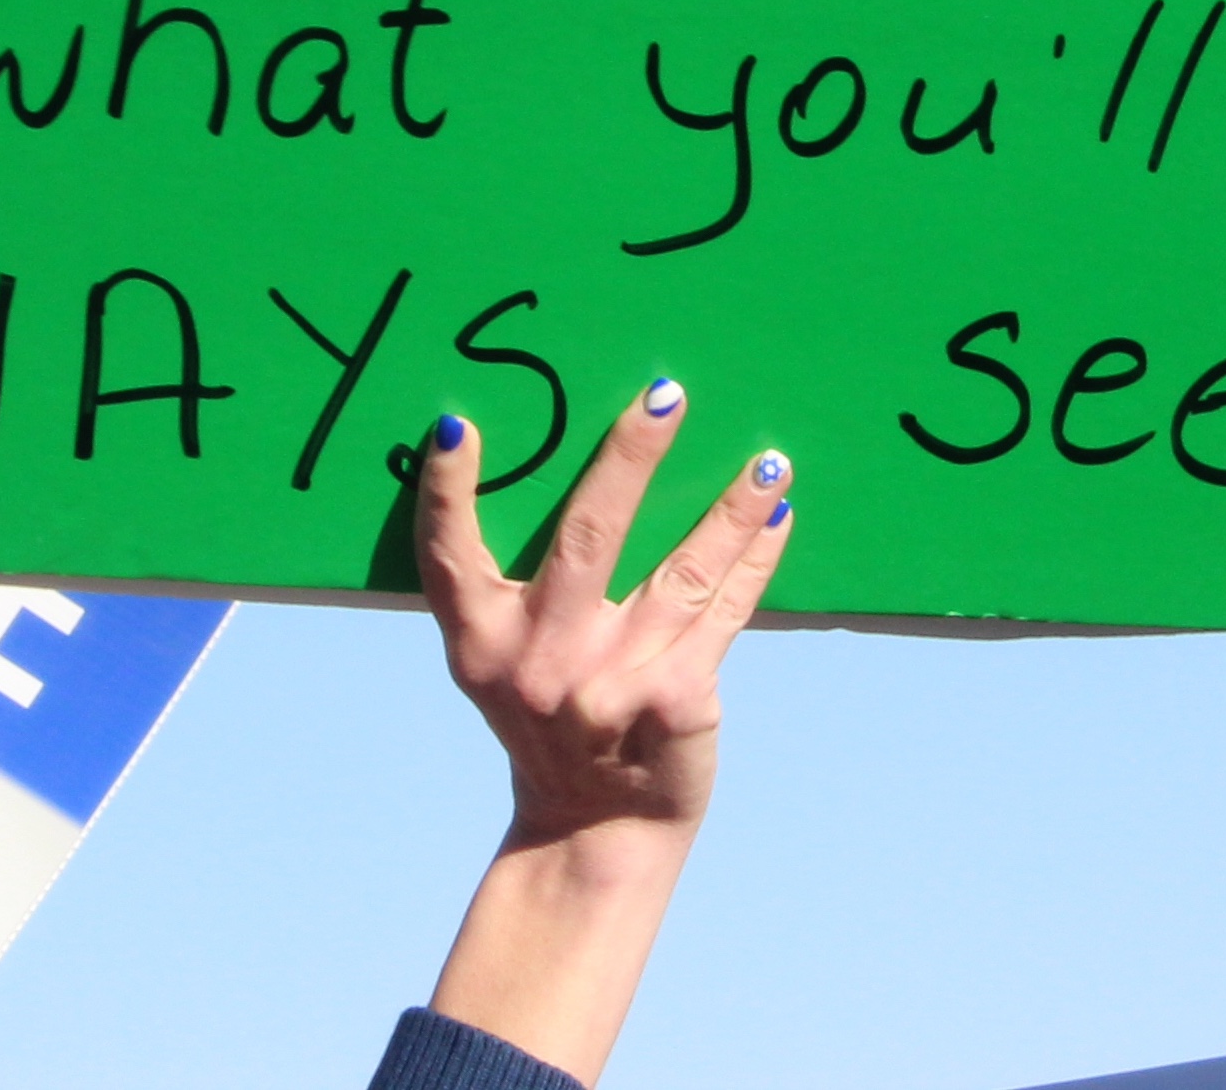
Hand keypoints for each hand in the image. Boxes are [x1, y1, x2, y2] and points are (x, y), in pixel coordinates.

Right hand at [412, 378, 792, 1082]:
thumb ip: (513, 590)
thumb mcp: (502, 666)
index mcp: (482, 646)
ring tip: (769, 457)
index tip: (459, 426)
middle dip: (630, 459)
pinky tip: (778, 514)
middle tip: (666, 394)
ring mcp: (611, 683)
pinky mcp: (676, 701)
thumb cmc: (551, 724)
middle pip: (588, 538)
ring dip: (729, 507)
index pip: (449, 557)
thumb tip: (558, 472)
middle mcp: (543, 661)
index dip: (447, 492)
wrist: (594, 831)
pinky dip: (755, 558)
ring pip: (681, 570)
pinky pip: (725, 612)